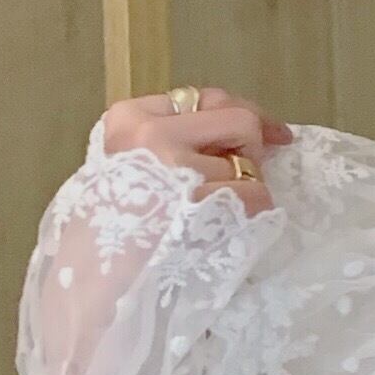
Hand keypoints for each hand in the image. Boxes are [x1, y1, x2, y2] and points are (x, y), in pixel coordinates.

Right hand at [101, 86, 294, 218]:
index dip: (242, 114)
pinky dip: (252, 211)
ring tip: (209, 211)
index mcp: (129, 118)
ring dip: (244, 189)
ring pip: (249, 165)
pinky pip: (256, 196)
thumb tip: (251, 127)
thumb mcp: (132, 163)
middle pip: (239, 121)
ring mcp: (176, 167)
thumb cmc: (121, 223)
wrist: (102, 276)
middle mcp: (151, 135)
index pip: (206, 98)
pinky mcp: (201, 201)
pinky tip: (223, 225)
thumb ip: (176, 137)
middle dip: (250, 148)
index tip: (271, 133)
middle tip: (238, 175)